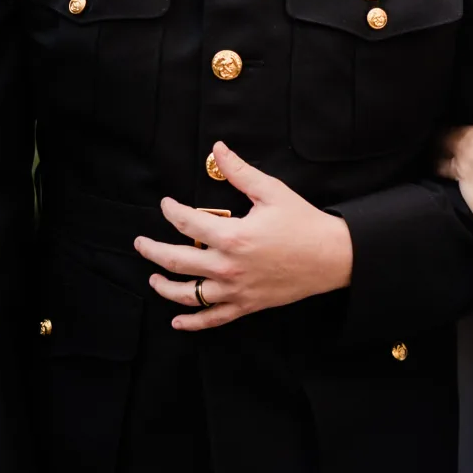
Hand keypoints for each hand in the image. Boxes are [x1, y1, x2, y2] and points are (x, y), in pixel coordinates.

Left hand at [139, 143, 353, 328]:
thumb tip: (217, 149)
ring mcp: (235, 290)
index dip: (170, 211)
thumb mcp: (271, 192)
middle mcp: (227, 267)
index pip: (186, 224)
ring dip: (164, 288)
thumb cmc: (303, 223)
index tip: (165, 204)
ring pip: (188, 294)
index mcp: (232, 236)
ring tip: (153, 278)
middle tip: (140, 243)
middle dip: (152, 251)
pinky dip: (192, 322)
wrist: (332, 257)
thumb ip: (240, 172)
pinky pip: (213, 319)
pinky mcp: (247, 305)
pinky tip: (177, 321)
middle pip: (176, 262)